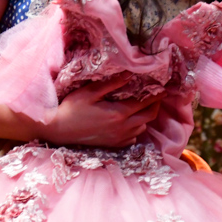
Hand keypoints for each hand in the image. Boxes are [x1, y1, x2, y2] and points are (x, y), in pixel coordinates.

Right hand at [37, 76, 163, 146]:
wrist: (58, 130)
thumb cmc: (71, 108)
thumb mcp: (90, 92)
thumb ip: (111, 84)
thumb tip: (129, 75)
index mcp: (118, 113)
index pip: (144, 103)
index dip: (156, 95)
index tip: (163, 89)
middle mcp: (122, 128)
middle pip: (148, 117)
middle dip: (155, 106)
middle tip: (157, 97)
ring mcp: (118, 139)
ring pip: (141, 128)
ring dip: (145, 118)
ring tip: (143, 107)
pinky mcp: (113, 146)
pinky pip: (132, 139)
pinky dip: (135, 130)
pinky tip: (130, 122)